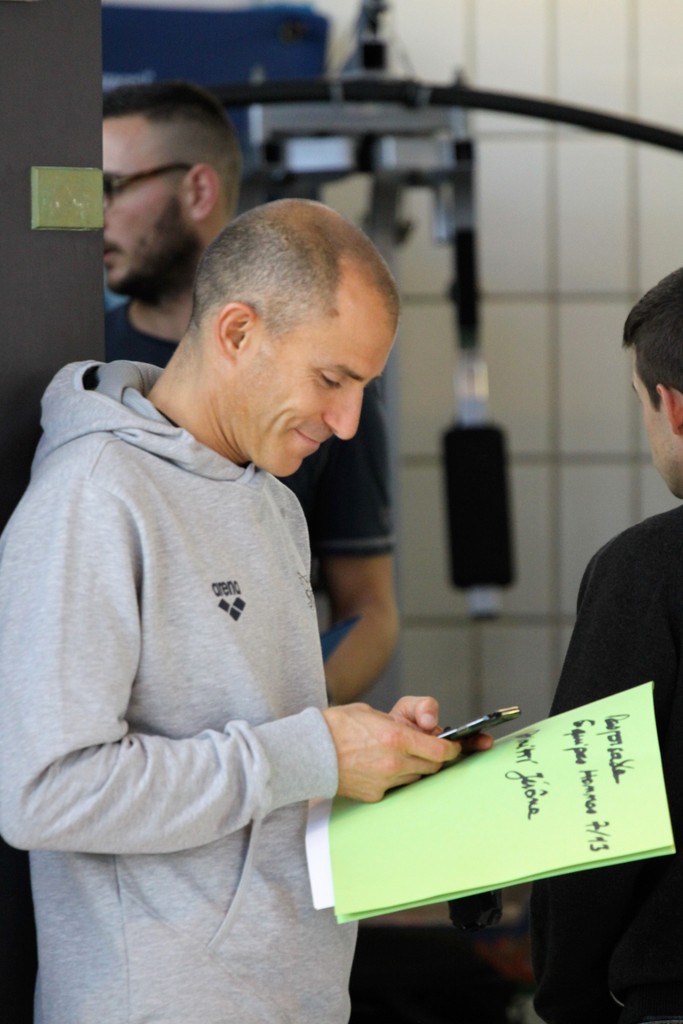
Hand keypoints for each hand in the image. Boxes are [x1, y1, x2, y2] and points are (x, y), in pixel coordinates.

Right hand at [322, 701, 459, 802]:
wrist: (308, 750)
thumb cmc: (339, 725)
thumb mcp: (375, 712)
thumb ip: (404, 721)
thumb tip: (427, 729)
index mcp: (397, 738)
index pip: (441, 750)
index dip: (452, 748)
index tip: (453, 746)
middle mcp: (395, 763)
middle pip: (432, 766)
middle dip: (434, 757)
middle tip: (428, 749)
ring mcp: (385, 782)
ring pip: (416, 778)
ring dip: (415, 768)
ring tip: (398, 756)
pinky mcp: (375, 796)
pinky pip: (396, 788)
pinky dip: (395, 779)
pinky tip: (380, 767)